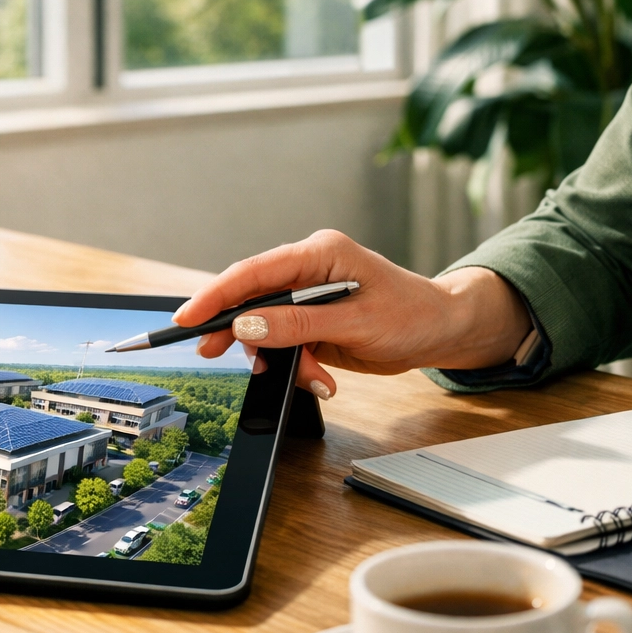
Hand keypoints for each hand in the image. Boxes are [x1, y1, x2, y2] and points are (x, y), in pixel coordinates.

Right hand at [174, 230, 531, 399]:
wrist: (443, 330)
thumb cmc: (413, 315)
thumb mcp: (356, 323)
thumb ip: (298, 324)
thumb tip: (246, 326)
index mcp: (319, 253)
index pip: (254, 272)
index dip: (216, 294)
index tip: (188, 317)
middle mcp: (308, 269)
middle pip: (251, 298)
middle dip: (237, 331)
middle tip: (212, 353)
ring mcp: (308, 295)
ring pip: (266, 327)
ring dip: (278, 357)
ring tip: (307, 378)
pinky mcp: (312, 319)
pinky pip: (285, 342)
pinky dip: (294, 364)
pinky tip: (317, 379)